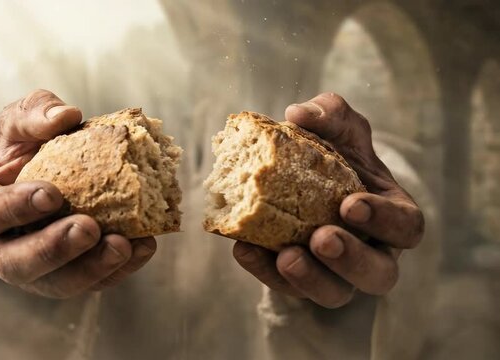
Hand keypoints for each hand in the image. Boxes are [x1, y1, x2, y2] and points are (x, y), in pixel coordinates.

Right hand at [0, 89, 155, 298]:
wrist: (48, 176)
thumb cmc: (27, 148)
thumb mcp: (22, 122)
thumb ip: (34, 114)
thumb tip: (66, 116)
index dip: (15, 208)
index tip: (51, 194)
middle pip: (18, 263)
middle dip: (55, 249)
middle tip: (88, 229)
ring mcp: (35, 270)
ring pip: (59, 283)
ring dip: (92, 268)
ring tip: (123, 246)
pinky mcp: (69, 277)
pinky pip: (93, 282)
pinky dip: (121, 268)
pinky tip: (144, 245)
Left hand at [233, 93, 423, 307]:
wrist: (299, 182)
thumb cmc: (332, 156)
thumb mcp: (337, 128)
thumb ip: (329, 113)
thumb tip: (299, 114)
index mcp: (392, 216)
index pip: (406, 227)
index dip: (385, 220)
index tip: (351, 203)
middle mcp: (372, 252)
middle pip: (378, 274)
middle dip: (351, 260)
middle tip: (322, 237)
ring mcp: (336, 274)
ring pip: (335, 294)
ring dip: (311, 279)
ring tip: (286, 256)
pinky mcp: (301, 283)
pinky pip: (287, 289)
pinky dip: (264, 272)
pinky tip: (244, 250)